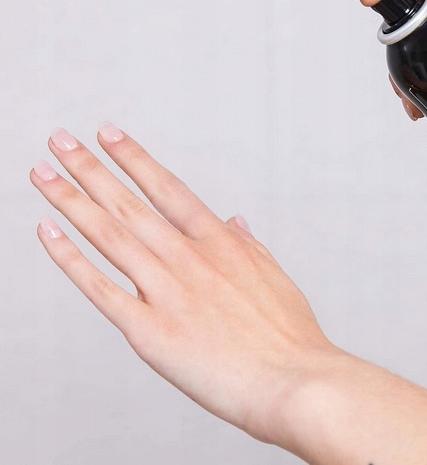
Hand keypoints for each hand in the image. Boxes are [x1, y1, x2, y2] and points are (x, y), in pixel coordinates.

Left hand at [30, 123, 337, 445]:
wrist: (293, 382)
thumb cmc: (289, 335)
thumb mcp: (274, 276)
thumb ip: (248, 244)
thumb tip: (234, 219)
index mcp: (221, 242)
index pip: (168, 188)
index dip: (134, 158)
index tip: (109, 134)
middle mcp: (189, 258)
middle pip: (129, 204)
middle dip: (90, 168)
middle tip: (60, 140)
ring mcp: (167, 291)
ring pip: (110, 236)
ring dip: (72, 201)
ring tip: (43, 175)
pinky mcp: (149, 331)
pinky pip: (100, 289)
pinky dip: (71, 260)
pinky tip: (48, 234)